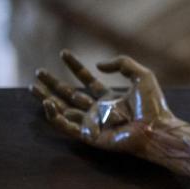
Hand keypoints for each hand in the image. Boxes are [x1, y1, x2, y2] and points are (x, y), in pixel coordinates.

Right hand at [31, 51, 176, 154]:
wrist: (156, 127)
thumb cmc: (153, 105)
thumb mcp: (142, 76)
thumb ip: (122, 63)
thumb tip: (97, 65)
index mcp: (110, 98)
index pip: (87, 80)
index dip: (75, 66)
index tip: (63, 53)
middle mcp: (99, 111)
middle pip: (70, 95)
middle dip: (54, 84)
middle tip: (39, 72)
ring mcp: (93, 124)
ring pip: (64, 111)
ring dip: (47, 99)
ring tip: (33, 87)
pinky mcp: (89, 135)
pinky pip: (67, 126)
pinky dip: (54, 117)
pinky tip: (47, 103)